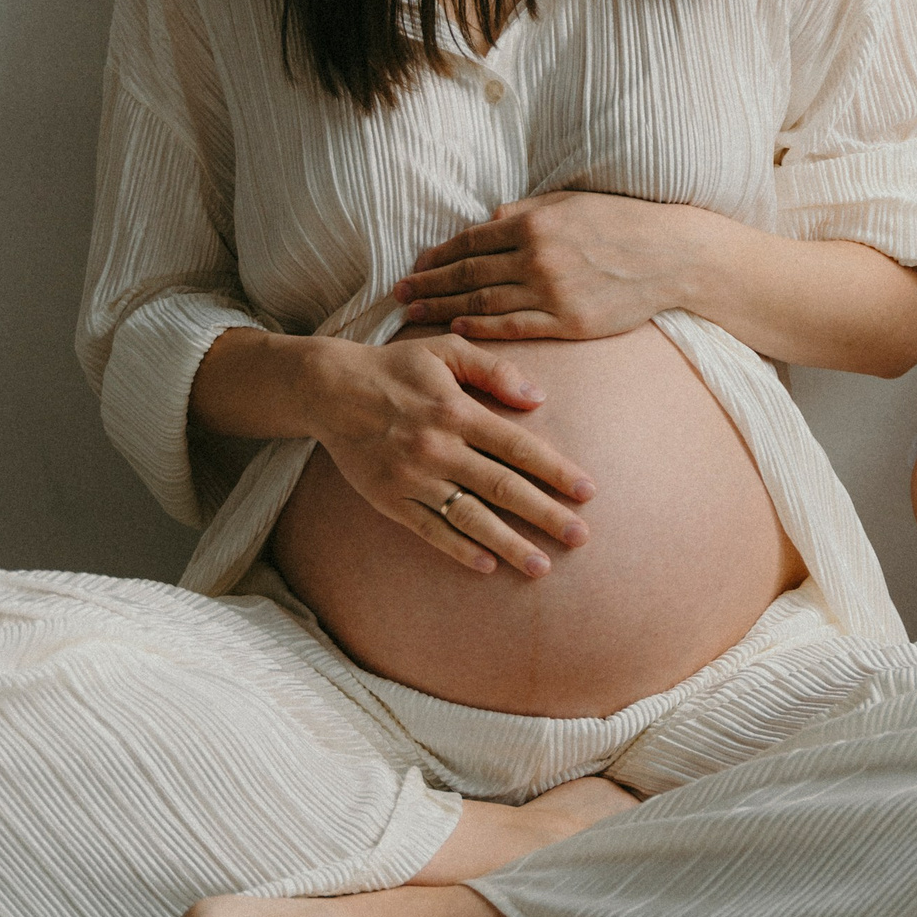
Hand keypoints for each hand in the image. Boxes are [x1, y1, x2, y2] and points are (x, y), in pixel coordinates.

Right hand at [314, 331, 596, 578]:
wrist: (330, 390)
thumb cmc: (396, 368)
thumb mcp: (445, 351)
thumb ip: (494, 370)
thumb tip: (538, 398)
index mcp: (457, 411)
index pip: (518, 447)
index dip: (555, 471)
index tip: (587, 492)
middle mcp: (438, 448)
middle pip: (502, 487)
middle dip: (545, 514)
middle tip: (580, 537)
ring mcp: (413, 478)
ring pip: (469, 516)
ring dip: (508, 543)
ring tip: (541, 566)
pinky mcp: (389, 500)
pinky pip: (429, 530)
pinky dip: (458, 549)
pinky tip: (486, 565)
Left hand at [393, 192, 693, 340]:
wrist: (671, 256)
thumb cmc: (621, 223)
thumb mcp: (571, 203)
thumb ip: (526, 212)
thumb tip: (487, 221)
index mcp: (535, 223)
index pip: (471, 240)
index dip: (437, 254)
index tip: (414, 264)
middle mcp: (537, 256)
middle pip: (468, 272)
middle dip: (428, 283)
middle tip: (398, 293)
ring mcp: (552, 291)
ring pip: (483, 301)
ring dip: (443, 307)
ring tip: (414, 313)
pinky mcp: (568, 322)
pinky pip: (514, 327)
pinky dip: (481, 328)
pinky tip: (456, 327)